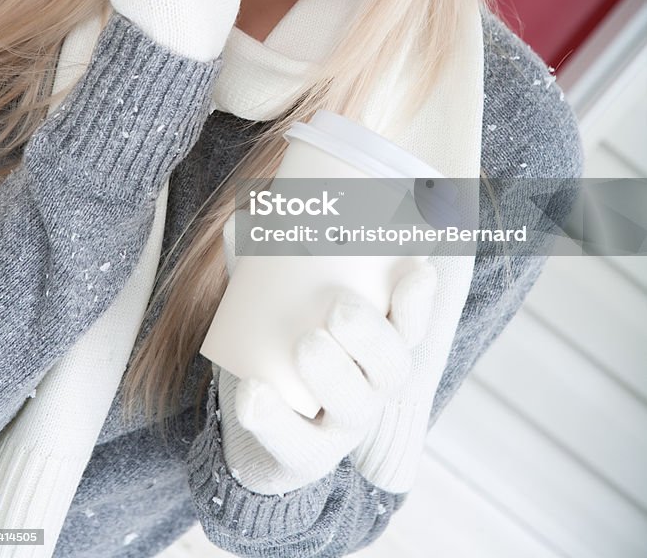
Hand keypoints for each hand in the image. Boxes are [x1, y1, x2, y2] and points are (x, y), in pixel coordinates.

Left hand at [216, 212, 435, 494]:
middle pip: (392, 367)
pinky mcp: (305, 455)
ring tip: (305, 342)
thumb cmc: (283, 333)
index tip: (414, 269)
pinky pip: (297, 445)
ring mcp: (343, 423)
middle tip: (339, 307)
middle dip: (372, 337)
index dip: (418, 300)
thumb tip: (248, 212)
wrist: (261, 412)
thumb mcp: (285, 291)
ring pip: (354, 406)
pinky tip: (253, 393)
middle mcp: (373, 385)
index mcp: (382, 342)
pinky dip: (273, 420)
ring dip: (334, 374)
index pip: (412, 322)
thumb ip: (270, 252)